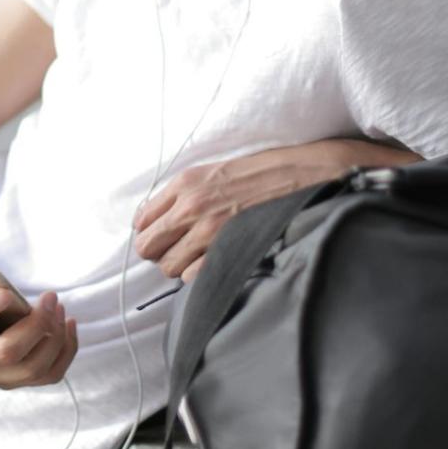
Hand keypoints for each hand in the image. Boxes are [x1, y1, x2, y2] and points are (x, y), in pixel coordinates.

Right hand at [0, 257, 77, 389]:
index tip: (6, 294)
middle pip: (5, 353)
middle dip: (35, 326)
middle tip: (51, 298)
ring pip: (32, 368)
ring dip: (54, 337)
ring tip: (58, 307)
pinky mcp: (17, 379)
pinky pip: (50, 374)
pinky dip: (66, 350)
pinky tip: (69, 323)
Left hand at [133, 137, 417, 281]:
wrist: (305, 174)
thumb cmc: (262, 173)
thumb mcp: (214, 171)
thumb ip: (183, 194)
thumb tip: (157, 220)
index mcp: (185, 183)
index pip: (142, 222)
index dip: (150, 234)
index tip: (162, 238)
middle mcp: (191, 205)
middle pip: (148, 248)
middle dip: (160, 253)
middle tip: (178, 252)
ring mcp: (209, 230)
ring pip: (169, 267)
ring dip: (180, 267)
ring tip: (200, 259)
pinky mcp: (228, 248)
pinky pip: (195, 277)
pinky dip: (201, 276)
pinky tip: (217, 264)